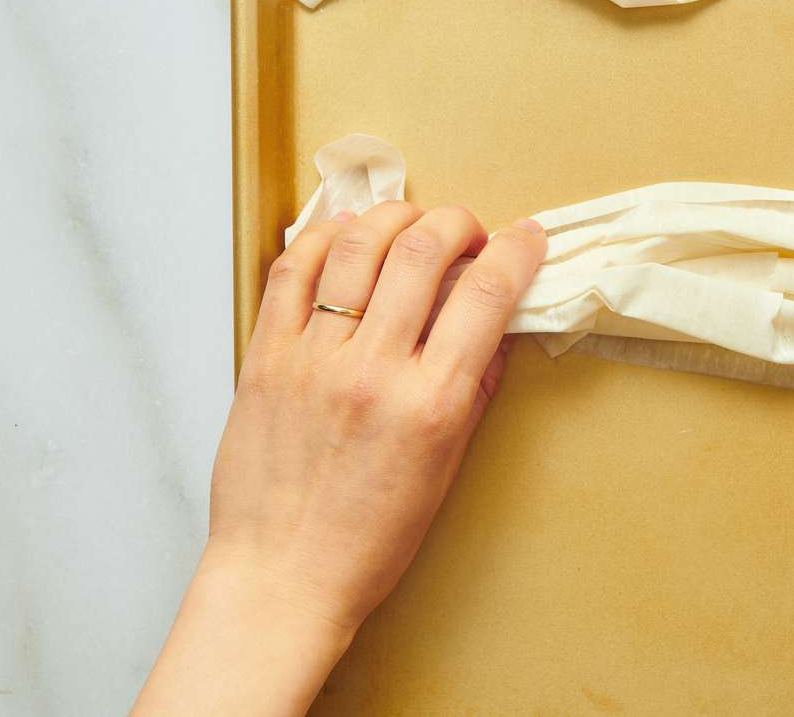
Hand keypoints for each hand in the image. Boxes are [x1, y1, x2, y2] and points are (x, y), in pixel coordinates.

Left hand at [134, 202, 546, 715]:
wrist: (282, 577)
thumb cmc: (370, 537)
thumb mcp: (447, 466)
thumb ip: (474, 387)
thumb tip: (495, 324)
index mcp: (431, 404)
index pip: (486, 294)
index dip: (518, 249)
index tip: (527, 236)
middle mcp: (373, 371)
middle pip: (424, 250)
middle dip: (460, 222)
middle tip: (469, 231)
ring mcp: (313, 358)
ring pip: (359, 244)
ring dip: (397, 216)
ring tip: (411, 225)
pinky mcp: (265, 356)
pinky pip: (293, 269)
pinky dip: (325, 235)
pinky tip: (348, 234)